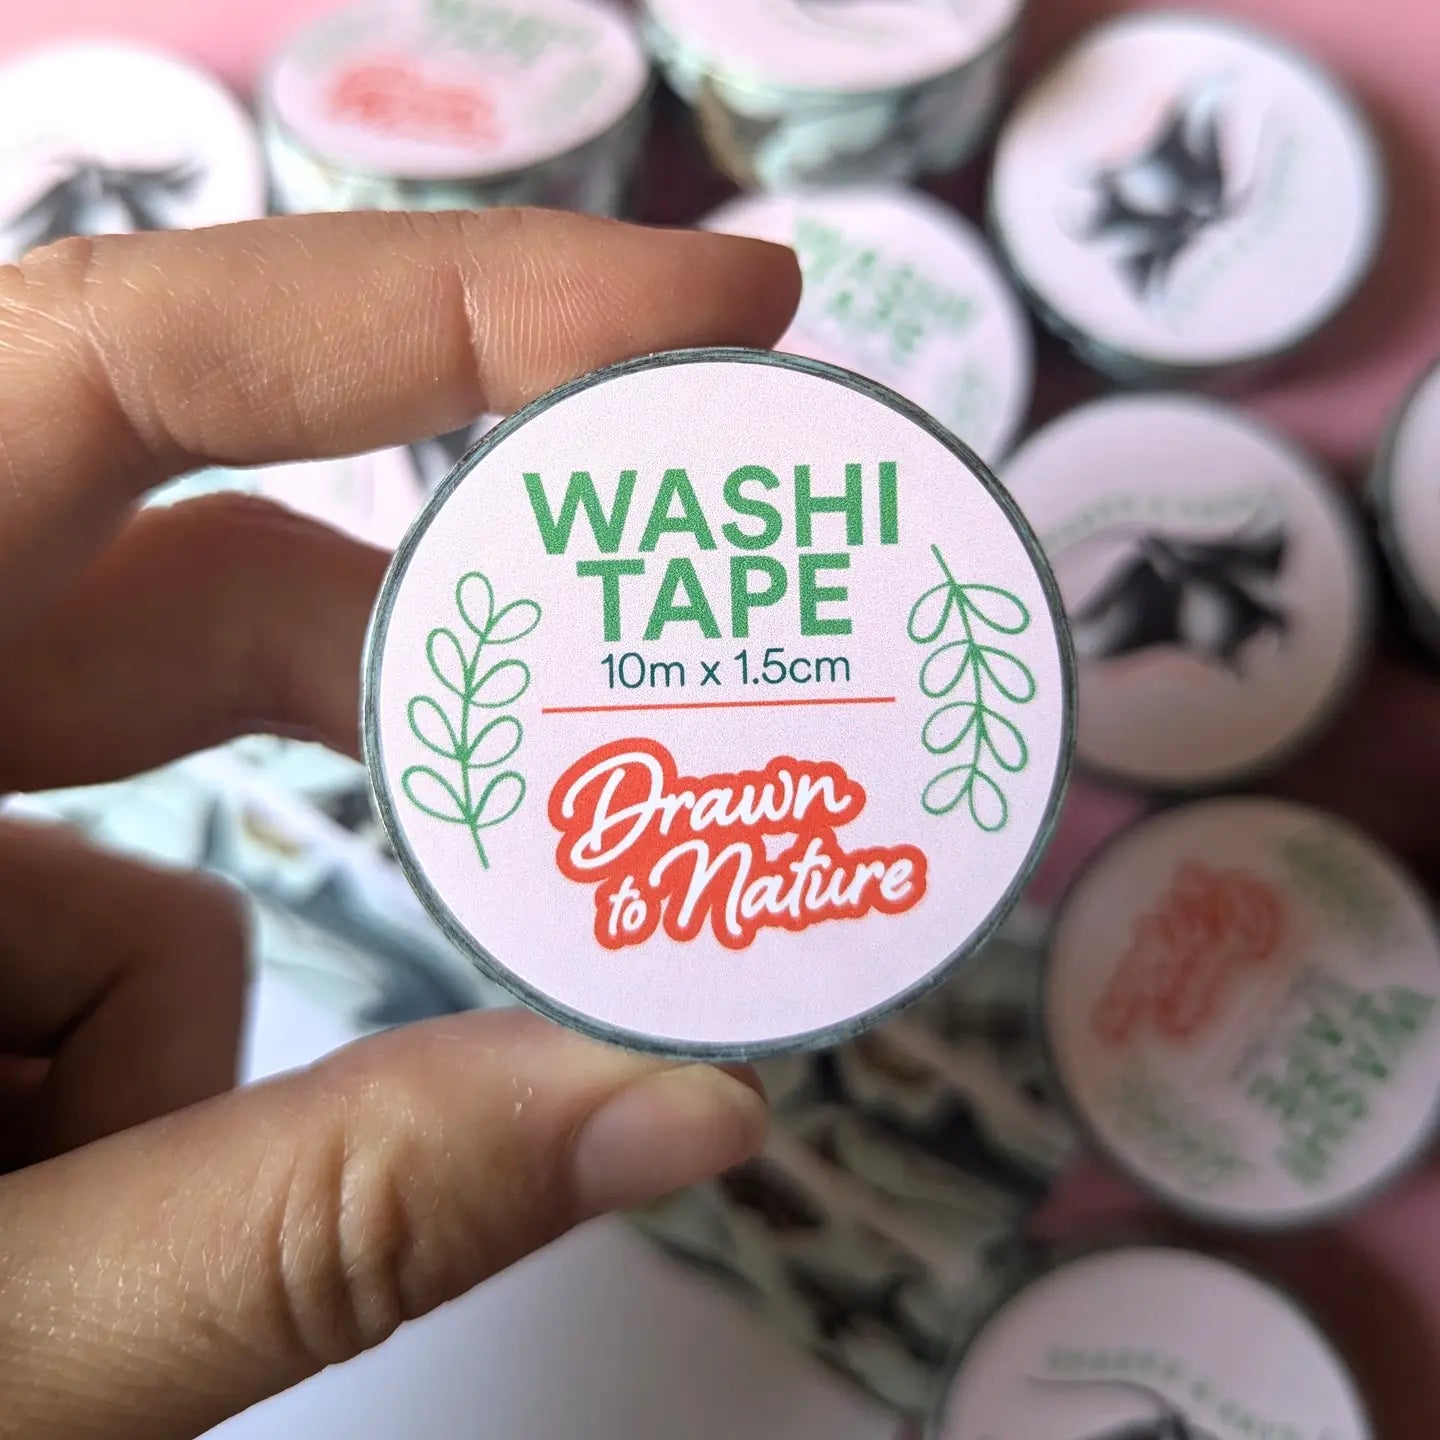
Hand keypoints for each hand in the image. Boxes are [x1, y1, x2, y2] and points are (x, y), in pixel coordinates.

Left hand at [0, 210, 800, 1439]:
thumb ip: (324, 1220)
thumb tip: (688, 1116)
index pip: (132, 357)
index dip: (456, 302)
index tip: (721, 298)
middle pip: (208, 590)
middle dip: (420, 705)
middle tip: (638, 752)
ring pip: (168, 807)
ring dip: (214, 1007)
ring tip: (125, 1202)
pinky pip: (103, 922)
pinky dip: (133, 1066)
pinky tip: (48, 1213)